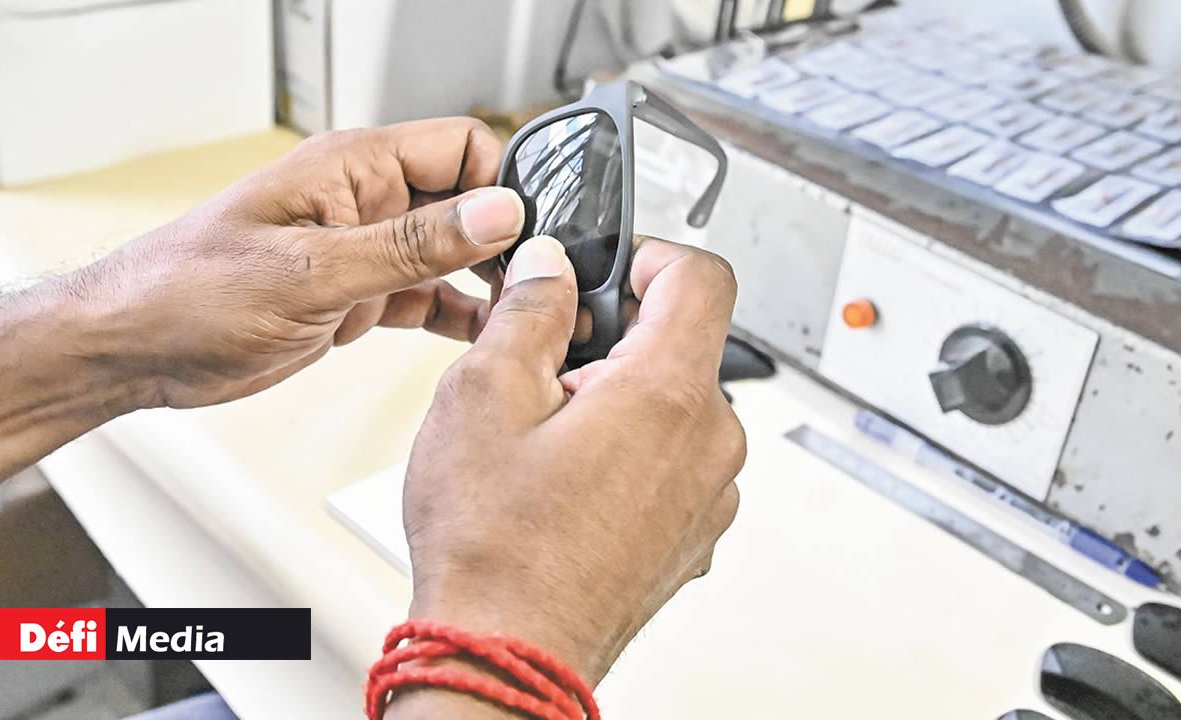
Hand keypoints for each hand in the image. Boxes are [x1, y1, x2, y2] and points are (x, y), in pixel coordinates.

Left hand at [85, 117, 521, 407]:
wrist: (136, 348)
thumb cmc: (189, 290)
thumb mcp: (312, 270)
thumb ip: (410, 244)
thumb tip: (495, 213)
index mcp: (354, 168)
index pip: (462, 146)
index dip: (504, 185)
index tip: (530, 235)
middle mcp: (365, 201)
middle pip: (467, 202)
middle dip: (507, 238)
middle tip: (537, 285)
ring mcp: (362, 250)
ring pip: (452, 254)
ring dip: (488, 281)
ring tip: (524, 315)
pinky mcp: (355, 296)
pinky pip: (425, 296)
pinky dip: (456, 315)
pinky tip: (482, 335)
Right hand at [401, 235, 745, 690]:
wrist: (507, 653)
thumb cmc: (494, 546)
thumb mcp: (484, 395)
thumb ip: (529, 310)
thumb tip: (551, 268)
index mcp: (668, 394)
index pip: (702, 277)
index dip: (651, 255)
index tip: (611, 270)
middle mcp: (710, 443)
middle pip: (685, 345)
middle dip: (618, 339)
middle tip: (548, 367)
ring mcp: (708, 495)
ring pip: (676, 407)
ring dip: (621, 400)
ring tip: (548, 439)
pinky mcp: (693, 534)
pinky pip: (674, 463)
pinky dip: (632, 453)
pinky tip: (568, 484)